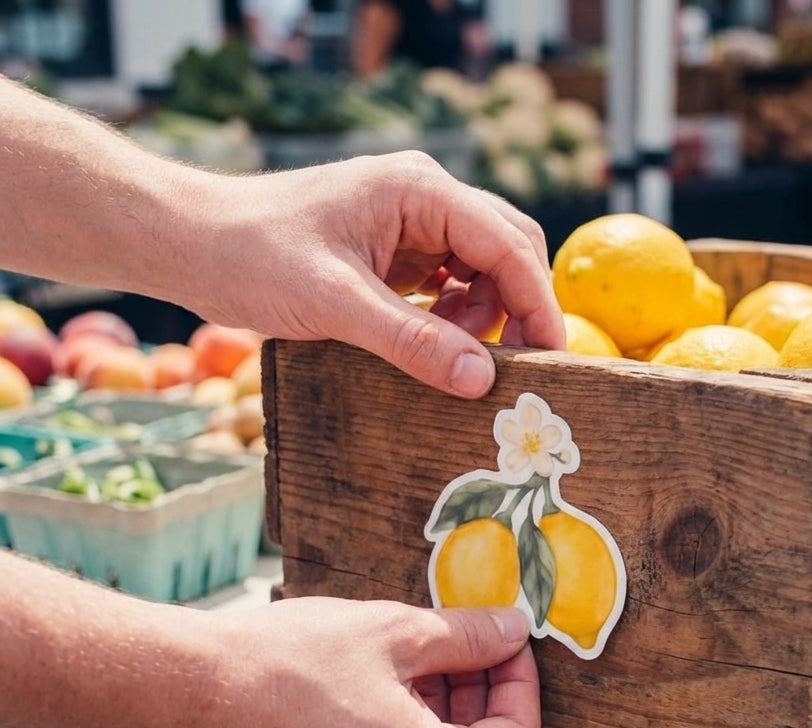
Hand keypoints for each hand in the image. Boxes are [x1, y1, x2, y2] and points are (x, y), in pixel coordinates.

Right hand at [190, 598, 539, 727]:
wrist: (190, 697)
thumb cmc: (288, 665)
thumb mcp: (396, 633)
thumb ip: (469, 636)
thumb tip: (511, 631)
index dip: (521, 684)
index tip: (509, 644)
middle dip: (482, 698)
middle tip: (470, 645)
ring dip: (444, 716)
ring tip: (423, 659)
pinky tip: (384, 689)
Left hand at [194, 152, 565, 397]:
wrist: (188, 242)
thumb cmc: (251, 255)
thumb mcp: (336, 304)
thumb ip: (412, 341)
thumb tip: (481, 381)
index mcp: (418, 190)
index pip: (506, 242)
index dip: (537, 300)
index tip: (551, 357)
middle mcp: (422, 197)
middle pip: (504, 249)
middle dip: (516, 306)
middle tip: (516, 367)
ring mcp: (408, 222)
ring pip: (480, 268)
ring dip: (483, 314)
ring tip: (457, 356)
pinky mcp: (392, 249)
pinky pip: (447, 282)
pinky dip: (453, 316)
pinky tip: (433, 341)